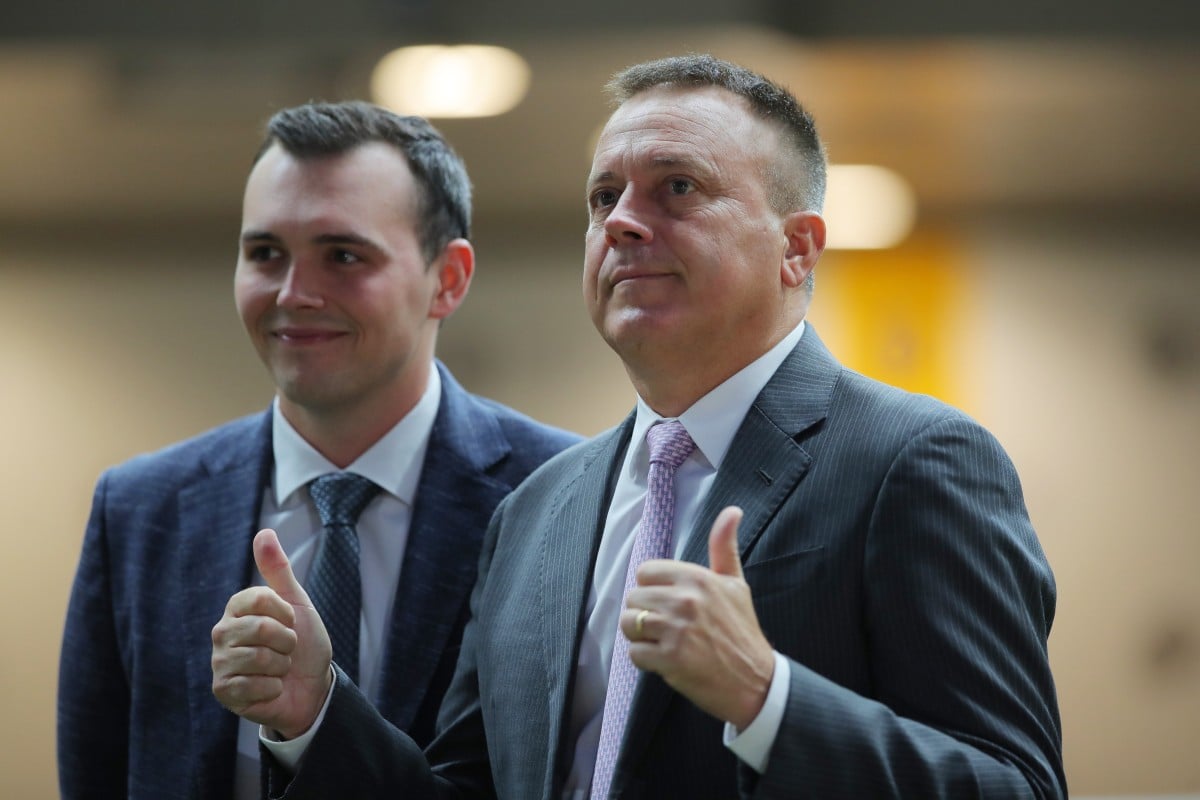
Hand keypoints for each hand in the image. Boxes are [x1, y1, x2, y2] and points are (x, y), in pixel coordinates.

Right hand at [211, 529, 332, 738]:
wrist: (312, 686)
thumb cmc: (303, 643)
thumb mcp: (297, 602)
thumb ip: (278, 569)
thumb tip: (264, 532)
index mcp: (237, 608)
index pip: (260, 598)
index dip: (286, 613)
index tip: (291, 621)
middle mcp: (222, 632)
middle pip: (260, 629)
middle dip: (287, 642)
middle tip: (287, 650)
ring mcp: (220, 662)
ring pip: (258, 658)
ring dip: (281, 666)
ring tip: (279, 668)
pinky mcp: (223, 691)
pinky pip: (253, 685)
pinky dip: (273, 688)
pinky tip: (270, 688)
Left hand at [624, 506, 774, 729]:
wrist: (756, 682)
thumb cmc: (742, 632)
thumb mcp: (736, 585)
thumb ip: (724, 547)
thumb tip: (732, 511)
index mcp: (697, 578)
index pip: (646, 572)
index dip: (653, 589)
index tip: (669, 603)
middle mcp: (685, 600)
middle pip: (633, 598)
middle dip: (645, 615)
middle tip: (668, 628)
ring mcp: (676, 630)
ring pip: (628, 624)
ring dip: (641, 637)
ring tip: (664, 643)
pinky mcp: (669, 659)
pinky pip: (634, 654)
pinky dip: (646, 660)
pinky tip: (667, 661)